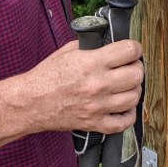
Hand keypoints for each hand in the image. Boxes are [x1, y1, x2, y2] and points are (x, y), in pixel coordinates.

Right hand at [23, 40, 143, 134]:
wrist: (31, 102)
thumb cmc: (47, 76)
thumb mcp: (68, 51)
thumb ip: (92, 46)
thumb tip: (110, 44)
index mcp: (92, 63)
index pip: (129, 50)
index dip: (135, 48)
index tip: (133, 50)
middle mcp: (98, 84)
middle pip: (136, 74)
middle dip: (137, 68)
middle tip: (131, 67)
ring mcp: (98, 106)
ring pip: (134, 97)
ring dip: (134, 89)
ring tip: (126, 86)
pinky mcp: (94, 123)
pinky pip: (123, 122)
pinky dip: (128, 115)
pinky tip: (123, 107)